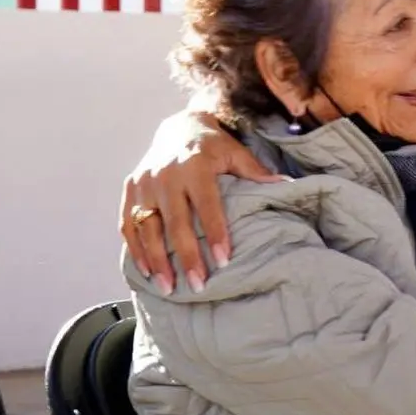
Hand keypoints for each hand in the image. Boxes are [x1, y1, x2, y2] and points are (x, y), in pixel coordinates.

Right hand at [118, 111, 284, 293]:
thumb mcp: (236, 153)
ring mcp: (143, 183)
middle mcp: (165, 174)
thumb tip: (288, 184)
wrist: (178, 127)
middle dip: (186, 256)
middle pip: (175, 222)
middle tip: (197, 285)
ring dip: (156, 261)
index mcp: (195, 164)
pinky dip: (135, 249)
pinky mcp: (129, 190)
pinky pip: (127, 224)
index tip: (223, 261)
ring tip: (168, 287)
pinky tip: (146, 271)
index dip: (215, 233)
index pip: (206, 205)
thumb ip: (256, 172)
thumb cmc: (213, 146)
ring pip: (147, 228)